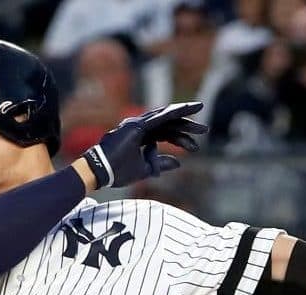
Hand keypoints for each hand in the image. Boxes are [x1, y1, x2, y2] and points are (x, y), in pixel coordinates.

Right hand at [81, 102, 206, 188]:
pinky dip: (173, 113)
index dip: (180, 138)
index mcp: (140, 136)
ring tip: (201, 120)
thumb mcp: (144, 169)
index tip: (195, 147)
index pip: (165, 133)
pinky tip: (186, 110)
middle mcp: (139, 126)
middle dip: (187, 126)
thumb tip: (178, 163)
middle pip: (168, 124)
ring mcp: (137, 124)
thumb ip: (160, 164)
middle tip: (205, 130)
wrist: (100, 172)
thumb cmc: (117, 172)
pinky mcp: (136, 126)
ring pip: (165, 118)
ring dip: (184, 117)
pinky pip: (158, 117)